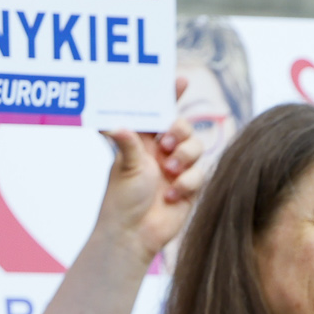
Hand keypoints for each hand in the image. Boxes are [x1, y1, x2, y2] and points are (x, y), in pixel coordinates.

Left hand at [94, 74, 208, 264]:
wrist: (135, 234)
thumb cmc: (121, 200)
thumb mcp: (124, 167)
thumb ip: (127, 142)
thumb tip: (113, 124)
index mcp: (142, 142)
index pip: (158, 112)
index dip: (170, 95)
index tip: (180, 79)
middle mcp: (160, 152)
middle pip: (183, 127)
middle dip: (179, 133)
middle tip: (166, 144)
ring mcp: (177, 168)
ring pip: (196, 148)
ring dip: (184, 158)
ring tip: (170, 173)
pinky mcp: (190, 186)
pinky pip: (200, 173)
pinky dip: (187, 182)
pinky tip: (171, 195)